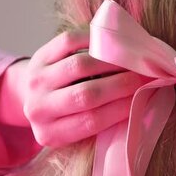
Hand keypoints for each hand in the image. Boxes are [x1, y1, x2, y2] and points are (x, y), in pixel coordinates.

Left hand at [7, 31, 146, 147]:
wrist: (31, 97)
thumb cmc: (66, 117)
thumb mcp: (76, 132)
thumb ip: (100, 123)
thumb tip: (138, 104)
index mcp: (51, 134)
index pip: (92, 121)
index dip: (122, 108)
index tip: (144, 98)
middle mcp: (39, 109)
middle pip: (86, 95)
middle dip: (121, 84)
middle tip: (143, 77)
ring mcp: (36, 81)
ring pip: (79, 66)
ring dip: (111, 62)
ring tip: (131, 61)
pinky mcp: (38, 56)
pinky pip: (69, 42)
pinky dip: (94, 41)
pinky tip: (111, 44)